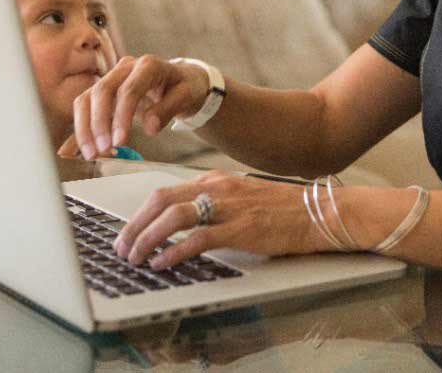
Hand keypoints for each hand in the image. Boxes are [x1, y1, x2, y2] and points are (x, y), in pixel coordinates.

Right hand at [58, 54, 208, 159]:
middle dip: (98, 123)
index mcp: (148, 65)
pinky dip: (82, 128)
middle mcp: (125, 67)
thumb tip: (150, 127)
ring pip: (87, 99)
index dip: (121, 116)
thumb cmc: (183, 87)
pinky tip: (82, 148)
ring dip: (85, 128)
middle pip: (102, 91)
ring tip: (92, 154)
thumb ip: (168, 109)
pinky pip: (85, 107)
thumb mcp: (186, 96)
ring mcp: (111, 78)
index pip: (129, 89)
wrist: (178, 79)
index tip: (119, 142)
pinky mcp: (102, 91)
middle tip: (102, 151)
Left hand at [115, 170, 327, 268]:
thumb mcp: (242, 196)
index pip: (165, 192)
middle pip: (161, 201)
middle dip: (134, 226)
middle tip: (122, 248)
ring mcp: (230, 207)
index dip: (140, 214)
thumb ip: (214, 202)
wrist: (319, 211)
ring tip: (136, 258)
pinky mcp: (243, 228)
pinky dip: (175, 251)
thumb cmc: (283, 208)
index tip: (127, 232)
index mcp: (216, 179)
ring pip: (174, 217)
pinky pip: (199, 238)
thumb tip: (182, 221)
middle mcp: (219, 188)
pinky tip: (163, 263)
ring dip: (147, 239)